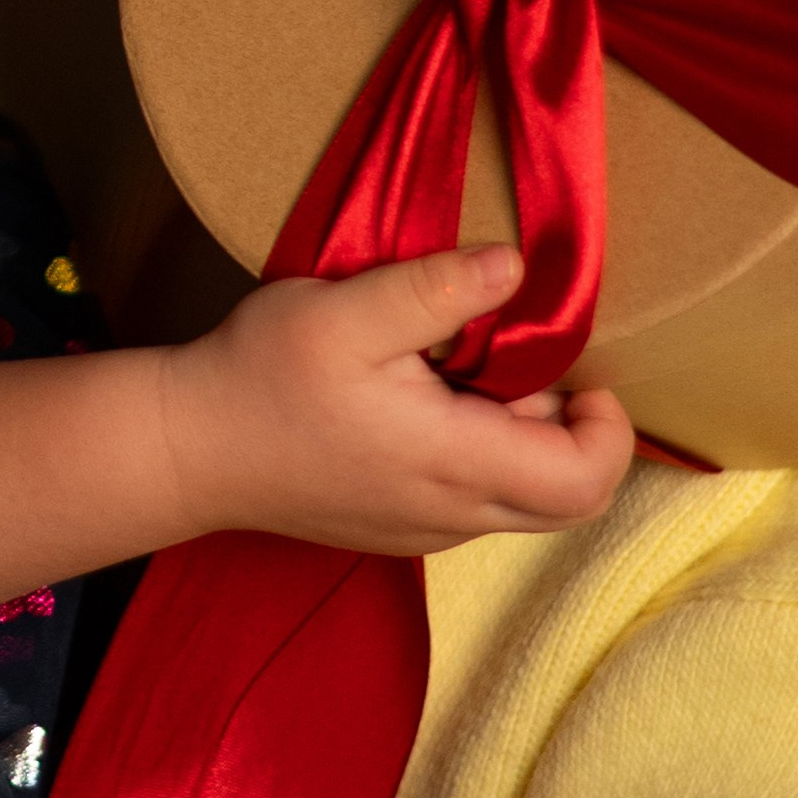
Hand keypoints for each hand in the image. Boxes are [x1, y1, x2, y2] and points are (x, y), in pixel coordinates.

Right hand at [161, 246, 634, 554]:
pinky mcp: (401, 529)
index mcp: (449, 462)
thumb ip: (435, 289)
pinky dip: (485, 457)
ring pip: (525, 502)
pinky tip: (428, 406)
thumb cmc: (257, 376)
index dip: (609, 428)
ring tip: (461, 377)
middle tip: (529, 370)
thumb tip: (514, 267)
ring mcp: (426, 530)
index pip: (584, 480)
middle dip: (578, 436)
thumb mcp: (343, 310)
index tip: (581, 371)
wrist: (187, 449)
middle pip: (573, 502)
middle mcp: (450, 513)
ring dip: (525, 442)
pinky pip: (479, 503)